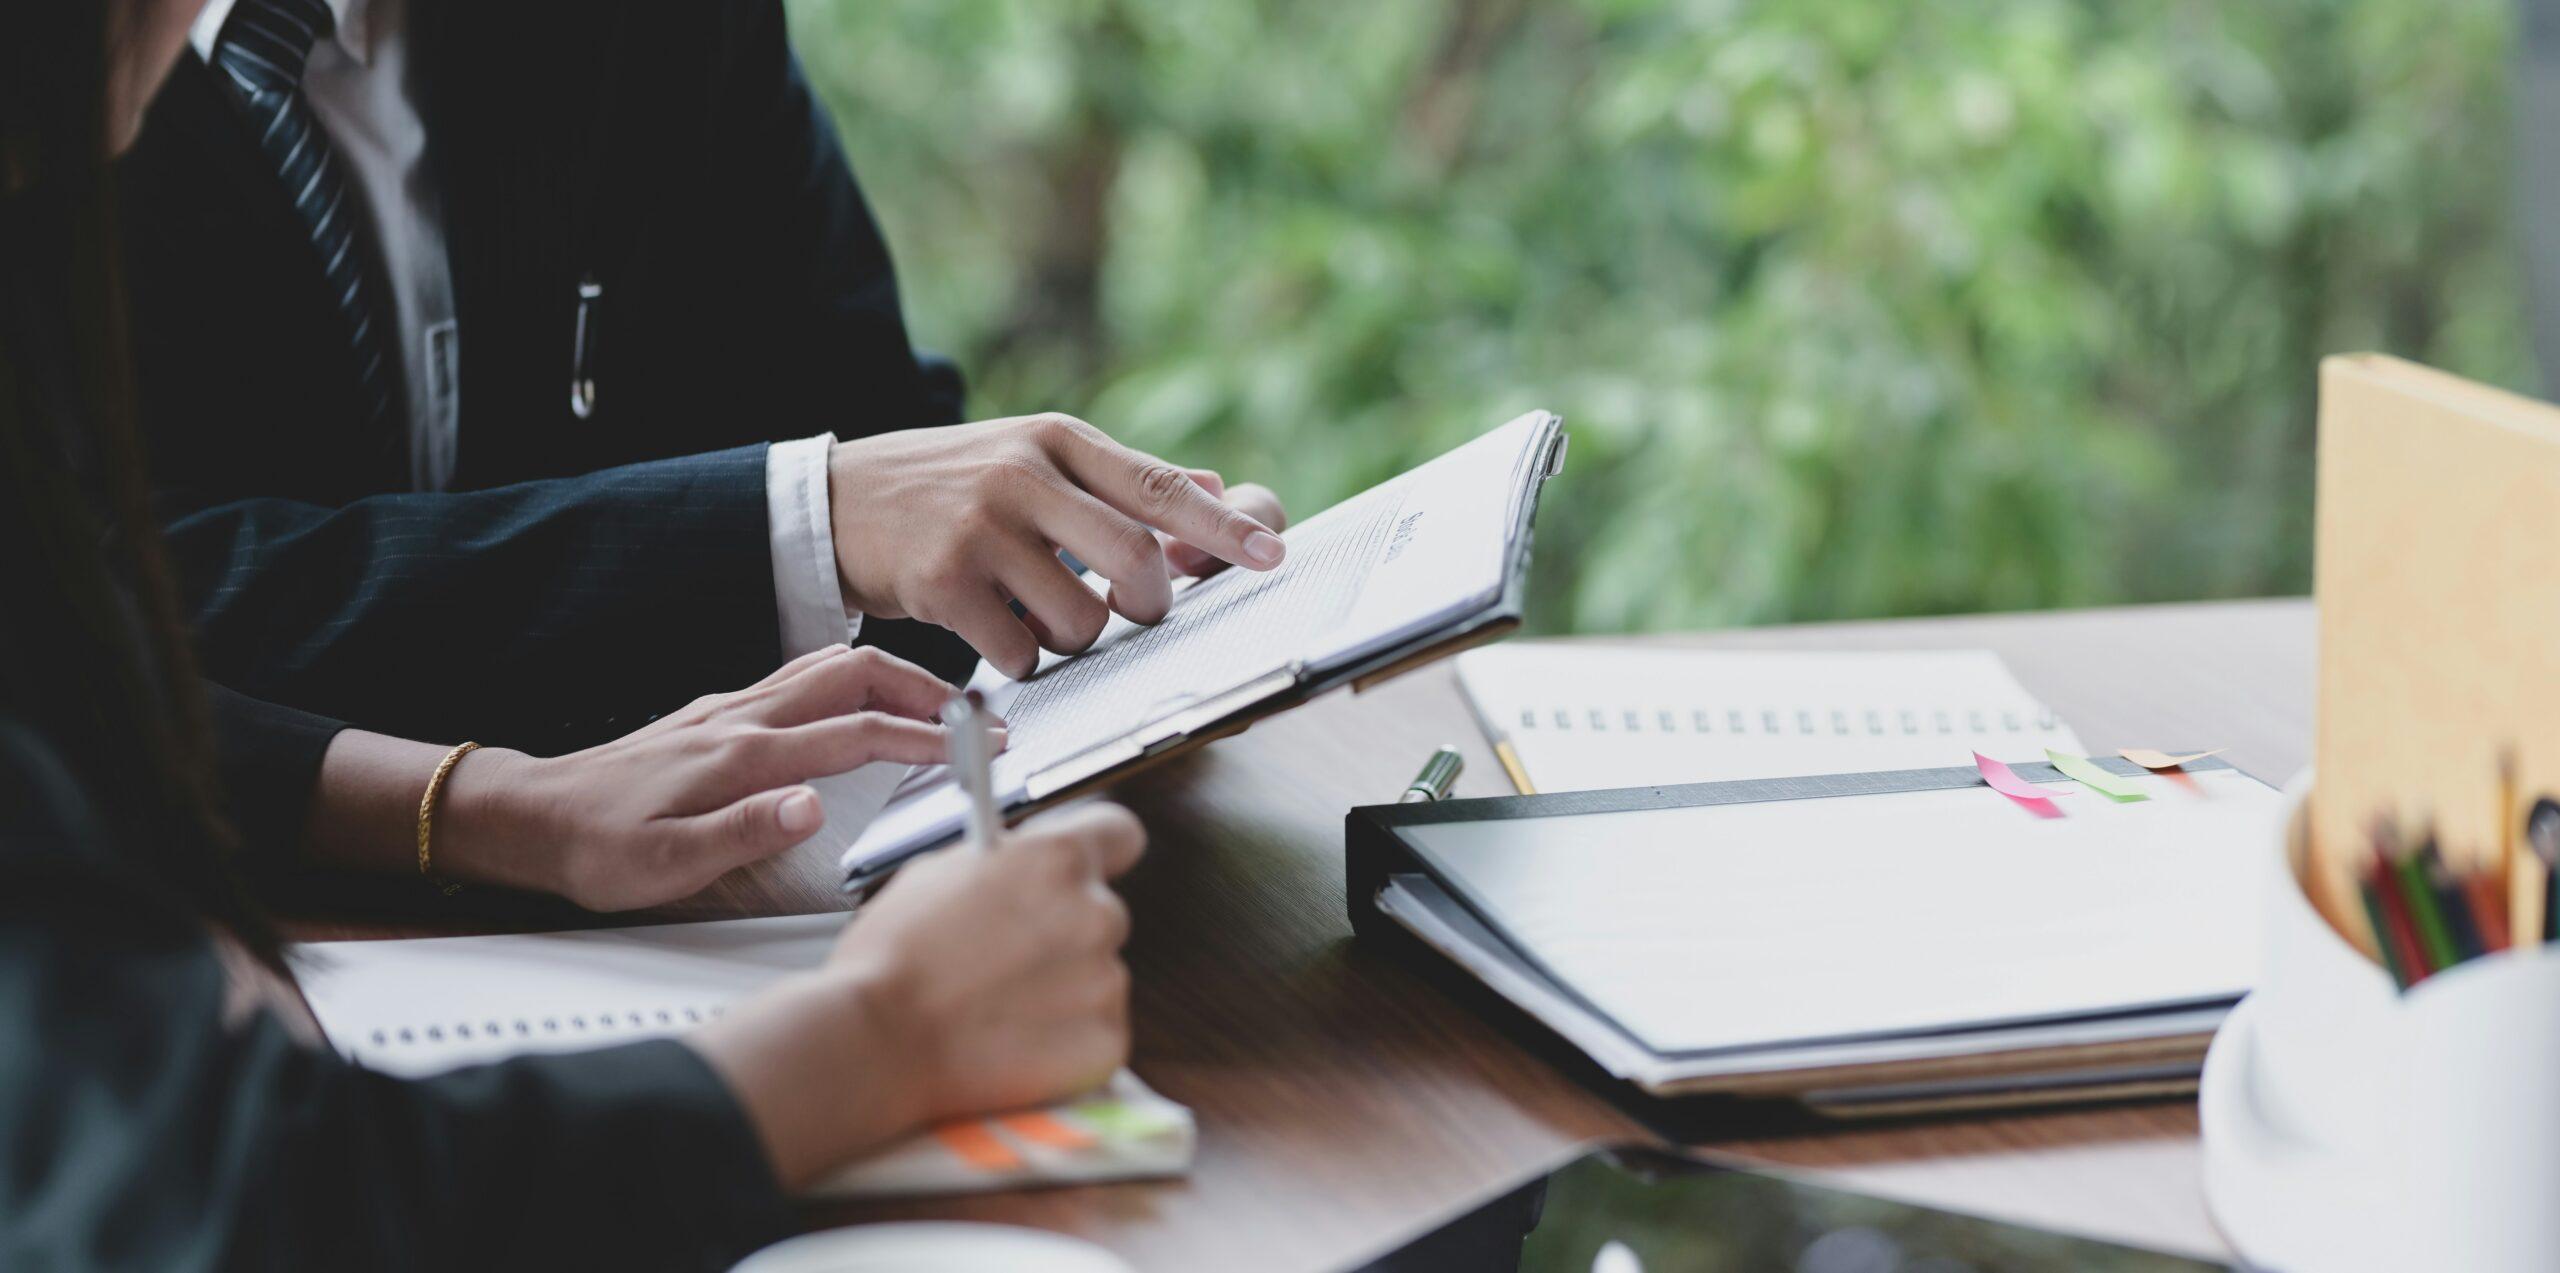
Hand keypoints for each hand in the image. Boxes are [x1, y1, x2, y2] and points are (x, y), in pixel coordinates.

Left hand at [437, 645, 962, 910]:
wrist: (534, 818)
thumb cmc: (597, 847)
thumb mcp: (667, 862)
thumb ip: (745, 831)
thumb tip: (812, 807)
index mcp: (743, 756)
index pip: (857, 733)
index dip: (925, 739)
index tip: (974, 751)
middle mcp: (742, 719)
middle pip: (855, 673)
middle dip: (926, 688)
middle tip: (975, 717)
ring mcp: (731, 709)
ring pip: (831, 666)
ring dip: (893, 677)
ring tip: (938, 705)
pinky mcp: (718, 713)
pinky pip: (803, 677)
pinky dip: (852, 680)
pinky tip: (860, 702)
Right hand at [689, 802, 1146, 1186]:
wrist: (878, 1043)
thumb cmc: (893, 961)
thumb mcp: (941, 873)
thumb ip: (1004, 865)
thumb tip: (1021, 866)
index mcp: (1056, 860)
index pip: (1119, 832)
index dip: (1101, 850)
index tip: (1087, 868)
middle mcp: (1096, 914)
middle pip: (1101, 916)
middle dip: (1064, 935)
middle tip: (1009, 960)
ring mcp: (1106, 980)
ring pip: (1098, 977)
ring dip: (1063, 990)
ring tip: (999, 1008)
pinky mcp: (1107, 1040)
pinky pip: (1097, 1032)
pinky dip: (1065, 1042)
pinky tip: (1014, 1042)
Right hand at [829, 414, 1288, 677]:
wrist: (837, 501)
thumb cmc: (954, 485)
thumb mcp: (1034, 458)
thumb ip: (1122, 480)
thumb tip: (1216, 492)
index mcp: (1058, 439)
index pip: (1159, 487)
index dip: (1222, 529)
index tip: (1271, 554)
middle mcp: (1022, 475)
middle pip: (1135, 560)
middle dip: (1147, 604)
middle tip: (1132, 612)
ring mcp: (980, 528)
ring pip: (1081, 620)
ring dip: (1073, 637)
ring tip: (1036, 612)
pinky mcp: (941, 582)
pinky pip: (1020, 650)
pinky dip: (1021, 657)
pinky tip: (994, 629)